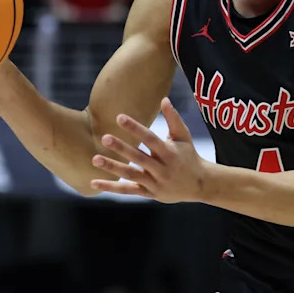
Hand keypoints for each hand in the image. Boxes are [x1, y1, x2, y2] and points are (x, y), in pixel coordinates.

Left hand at [90, 98, 208, 203]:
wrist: (200, 185)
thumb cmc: (189, 155)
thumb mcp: (184, 136)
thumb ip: (173, 118)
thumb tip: (164, 99)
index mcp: (169, 153)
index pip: (150, 139)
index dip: (135, 128)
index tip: (119, 117)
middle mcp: (162, 169)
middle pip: (139, 158)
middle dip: (121, 148)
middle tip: (104, 137)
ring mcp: (155, 183)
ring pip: (131, 175)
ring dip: (112, 167)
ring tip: (95, 158)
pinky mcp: (149, 193)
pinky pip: (127, 190)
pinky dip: (111, 187)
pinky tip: (93, 182)